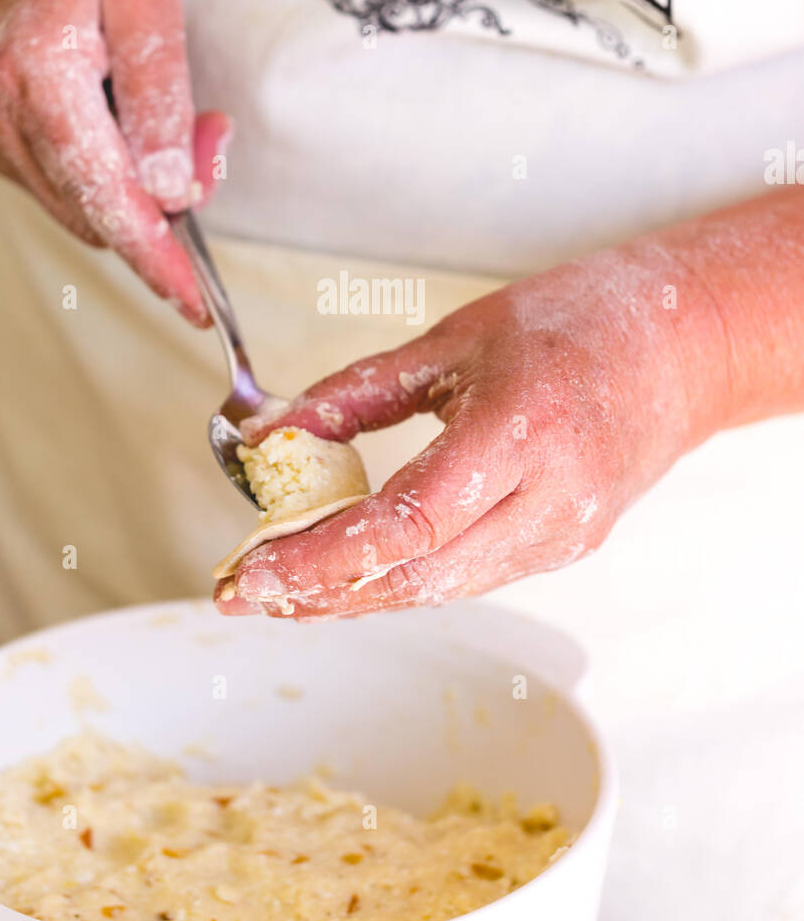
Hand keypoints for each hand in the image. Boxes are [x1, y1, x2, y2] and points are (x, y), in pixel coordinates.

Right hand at [0, 0, 227, 322]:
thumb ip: (160, 94)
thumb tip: (170, 189)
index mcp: (40, 80)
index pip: (105, 197)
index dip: (156, 256)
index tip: (194, 302)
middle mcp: (1, 117)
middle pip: (97, 212)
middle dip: (165, 205)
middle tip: (210, 137)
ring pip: (82, 208)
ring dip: (139, 189)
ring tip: (170, 122)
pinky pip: (64, 188)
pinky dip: (108, 177)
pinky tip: (127, 128)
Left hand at [216, 247, 725, 617]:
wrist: (676, 351)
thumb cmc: (571, 326)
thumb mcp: (453, 339)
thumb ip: (359, 392)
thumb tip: (277, 433)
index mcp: (522, 429)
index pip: (408, 524)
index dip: (322, 560)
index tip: (253, 573)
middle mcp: (551, 498)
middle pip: (420, 577)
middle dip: (321, 594)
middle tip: (244, 591)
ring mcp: (565, 534)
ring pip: (441, 589)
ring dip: (356, 594)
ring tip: (282, 585)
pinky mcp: (564, 548)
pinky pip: (469, 577)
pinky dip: (404, 578)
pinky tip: (354, 569)